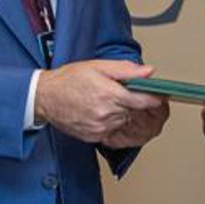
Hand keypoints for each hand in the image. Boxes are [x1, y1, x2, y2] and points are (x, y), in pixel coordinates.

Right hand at [33, 60, 163, 143]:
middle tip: (123, 92)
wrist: (44, 97)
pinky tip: (100, 111)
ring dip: (122, 112)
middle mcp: (106, 114)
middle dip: (134, 103)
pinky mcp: (94, 137)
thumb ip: (126, 70)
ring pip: (124, 121)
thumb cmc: (69, 80)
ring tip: (107, 100)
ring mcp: (100, 128)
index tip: (160, 95)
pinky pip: (112, 130)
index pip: (143, 100)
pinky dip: (112, 122)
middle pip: (134, 111)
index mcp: (109, 94)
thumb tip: (148, 71)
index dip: (154, 98)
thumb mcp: (98, 66)